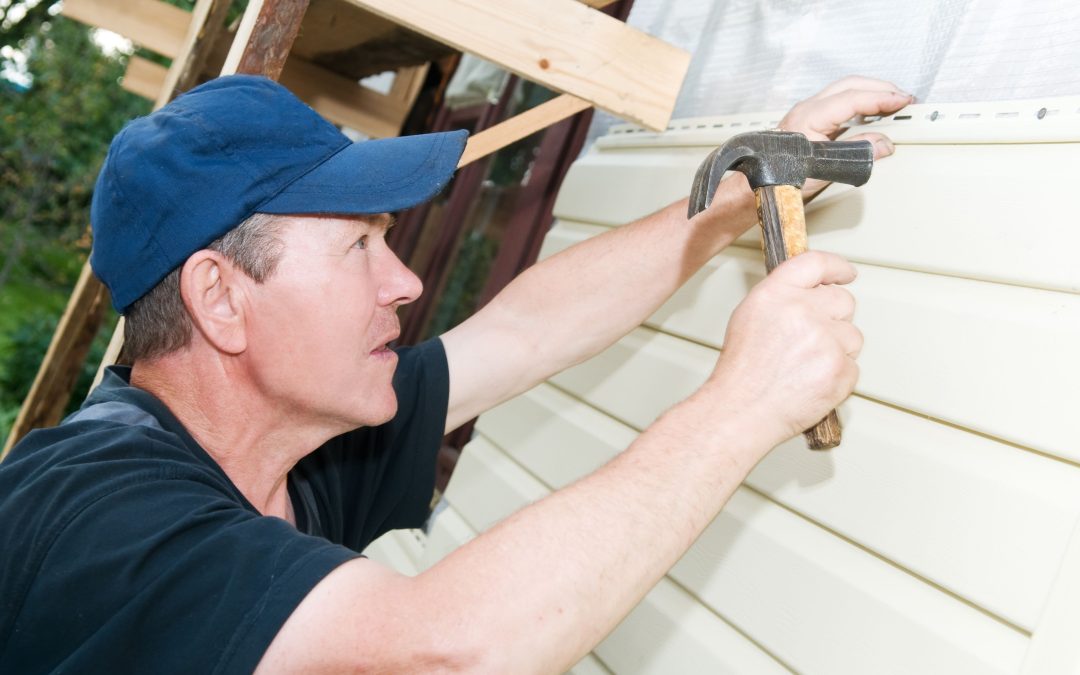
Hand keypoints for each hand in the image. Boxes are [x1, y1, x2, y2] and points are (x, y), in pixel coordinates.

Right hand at [703, 251, 861, 447]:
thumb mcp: (749, 317)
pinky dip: (838, 376)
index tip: (845, 273)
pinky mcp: (840, 369)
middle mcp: (802, 312)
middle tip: (812, 338)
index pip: (816, 264)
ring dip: (837, 349)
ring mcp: (825, 341)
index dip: (836, 267)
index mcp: (776, 294)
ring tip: (806, 365)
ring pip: (852, 336)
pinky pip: (853, 366)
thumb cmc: (742, 371)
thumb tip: (812, 290)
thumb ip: (782, 297)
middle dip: (835, 317)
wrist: (742, 410)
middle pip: (843, 300)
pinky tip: (812, 381)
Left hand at [779, 75, 913, 197]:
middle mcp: (808, 108)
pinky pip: (840, 102)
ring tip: (892, 104)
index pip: (853, 98)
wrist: (759, 183)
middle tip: (904, 100)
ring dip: (871, 93)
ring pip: (845, 90)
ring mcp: (808, 111)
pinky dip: (860, 103)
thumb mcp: (823, 168)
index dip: (881, 98)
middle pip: (851, 85)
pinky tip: (872, 113)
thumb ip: (855, 153)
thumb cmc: (781, 177)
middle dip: (880, 89)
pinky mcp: (810, 119)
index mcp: (810, 115)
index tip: (902, 102)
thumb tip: (884, 144)